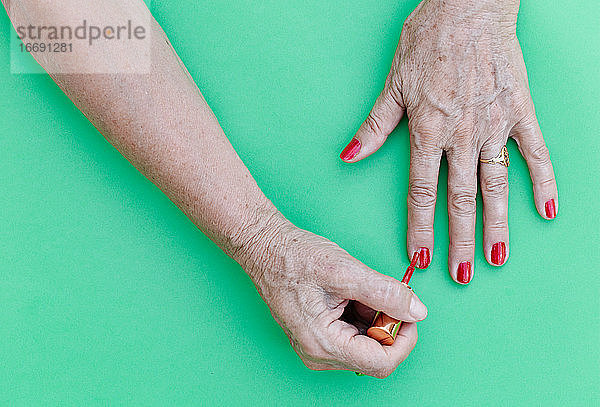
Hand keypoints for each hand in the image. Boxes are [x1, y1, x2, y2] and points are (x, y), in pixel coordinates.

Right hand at [233, 213, 427, 377]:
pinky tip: (352, 294)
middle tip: (385, 294)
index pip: (381, 362)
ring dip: (374, 318)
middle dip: (387, 325)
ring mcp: (317, 347)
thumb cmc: (294, 258)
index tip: (408, 313)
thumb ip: (386, 293)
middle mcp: (318, 353)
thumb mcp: (346, 271)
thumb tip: (417, 311)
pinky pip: (352, 336)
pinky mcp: (318, 337)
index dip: (403, 339)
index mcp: (323, 343)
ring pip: (365, 345)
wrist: (265, 248)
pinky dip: (362, 315)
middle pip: (374, 355)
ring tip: (360, 289)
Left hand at [340, 0, 557, 283]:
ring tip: (497, 257)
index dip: (420, 228)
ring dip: (497, 224)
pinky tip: (547, 210)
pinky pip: (535, 152)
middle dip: (458, 240)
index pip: (420, 192)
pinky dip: (543, 181)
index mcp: (426, 131)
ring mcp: (494, 125)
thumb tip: (349, 156)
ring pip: (496, 185)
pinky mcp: (520, 111)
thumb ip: (374, 126)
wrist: (467, 7)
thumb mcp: (392, 85)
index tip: (420, 258)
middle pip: (459, 199)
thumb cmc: (427, 42)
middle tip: (461, 274)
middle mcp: (461, 135)